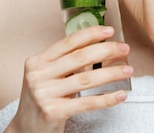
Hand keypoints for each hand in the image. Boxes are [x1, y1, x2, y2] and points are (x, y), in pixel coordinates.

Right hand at [9, 26, 131, 132]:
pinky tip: (120, 94)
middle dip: (105, 51)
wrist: (25, 129)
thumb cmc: (41, 99)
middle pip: (79, 58)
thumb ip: (63, 63)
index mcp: (37, 61)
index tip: (108, 30)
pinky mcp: (53, 111)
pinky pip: (86, 103)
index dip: (90, 34)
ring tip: (128, 70)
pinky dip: (106, 99)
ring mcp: (44, 93)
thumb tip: (96, 48)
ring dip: (111, 73)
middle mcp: (38, 75)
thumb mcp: (44, 76)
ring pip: (86, 79)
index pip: (67, 43)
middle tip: (124, 48)